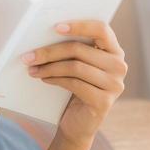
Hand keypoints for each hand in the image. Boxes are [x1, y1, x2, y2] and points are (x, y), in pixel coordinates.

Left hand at [22, 20, 127, 146]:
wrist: (78, 124)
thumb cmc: (76, 89)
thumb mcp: (78, 65)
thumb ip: (75, 49)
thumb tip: (47, 33)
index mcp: (115, 51)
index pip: (101, 29)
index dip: (79, 26)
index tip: (55, 27)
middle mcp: (119, 66)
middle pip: (81, 49)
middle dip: (50, 51)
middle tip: (29, 55)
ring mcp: (115, 85)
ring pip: (75, 67)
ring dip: (49, 67)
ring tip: (33, 69)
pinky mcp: (104, 102)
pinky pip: (75, 84)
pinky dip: (55, 80)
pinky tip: (44, 79)